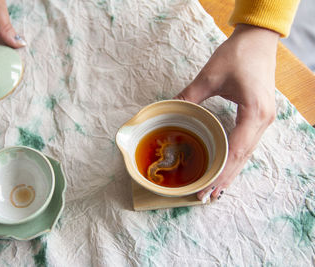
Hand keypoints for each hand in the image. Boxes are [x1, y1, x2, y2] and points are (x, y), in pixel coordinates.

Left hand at [174, 24, 278, 200]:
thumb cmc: (237, 54)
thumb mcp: (209, 76)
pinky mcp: (260, 116)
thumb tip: (169, 111)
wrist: (258, 39)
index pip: (236, 151)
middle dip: (224, 178)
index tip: (205, 188)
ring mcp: (264, 119)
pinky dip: (235, 158)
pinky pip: (247, 143)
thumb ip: (188, 96)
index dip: (220, 172)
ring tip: (215, 190)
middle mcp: (263, 120)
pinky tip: (226, 168)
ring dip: (231, 172)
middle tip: (206, 197)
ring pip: (247, 153)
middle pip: (243, 158)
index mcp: (254, 113)